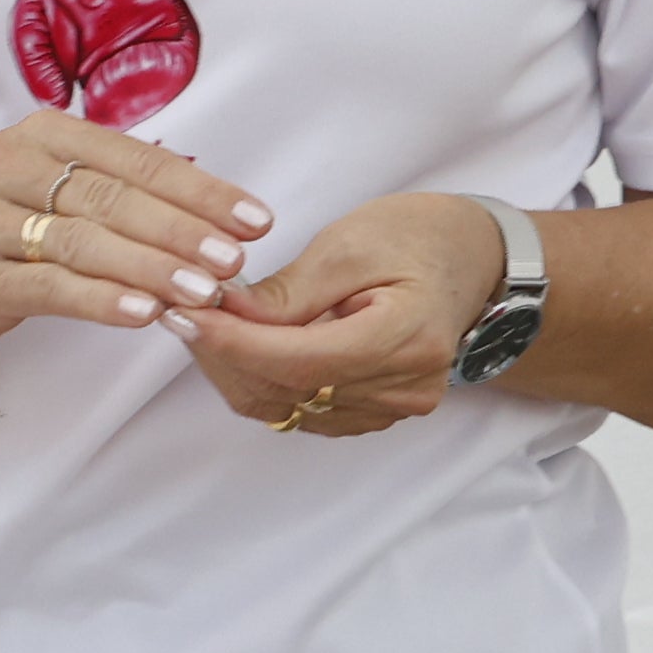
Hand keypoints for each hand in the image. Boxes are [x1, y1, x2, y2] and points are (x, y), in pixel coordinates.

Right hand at [0, 116, 274, 351]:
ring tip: (203, 291)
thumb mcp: (46, 189)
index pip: (135, 158)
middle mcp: (10, 164)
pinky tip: (142, 314)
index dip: (200, 188)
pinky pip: (47, 285)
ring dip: (150, 266)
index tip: (254, 219)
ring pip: (83, 238)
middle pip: (112, 195)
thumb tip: (208, 217)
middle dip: (182, 229)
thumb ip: (114, 193)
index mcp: (43, 134)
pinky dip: (100, 299)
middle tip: (235, 259)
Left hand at [175, 191, 509, 436]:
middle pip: (287, 391)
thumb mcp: (350, 244)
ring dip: (235, 368)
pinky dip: (260, 379)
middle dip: (224, 353)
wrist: (470, 262)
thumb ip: (289, 291)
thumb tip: (226, 316)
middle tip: (182, 309)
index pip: (301, 361)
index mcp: (408, 339)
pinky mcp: (373, 414)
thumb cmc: (416, 239)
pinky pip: (300, 410)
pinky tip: (241, 343)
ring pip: (285, 407)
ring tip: (207, 322)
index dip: (236, 343)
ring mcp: (390, 409)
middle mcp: (404, 388)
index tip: (185, 316)